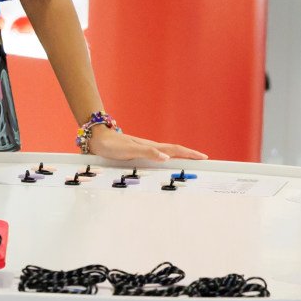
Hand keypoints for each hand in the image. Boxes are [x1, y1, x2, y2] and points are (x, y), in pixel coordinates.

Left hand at [85, 128, 205, 164]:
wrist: (97, 139)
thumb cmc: (112, 145)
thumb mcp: (130, 150)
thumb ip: (147, 153)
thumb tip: (166, 157)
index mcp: (151, 146)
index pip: (175, 150)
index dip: (189, 153)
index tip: (203, 157)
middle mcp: (150, 147)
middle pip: (174, 150)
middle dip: (189, 155)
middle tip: (202, 160)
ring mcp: (144, 149)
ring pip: (166, 153)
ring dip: (179, 156)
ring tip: (189, 161)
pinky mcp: (138, 153)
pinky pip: (157, 156)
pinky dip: (166, 158)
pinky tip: (165, 161)